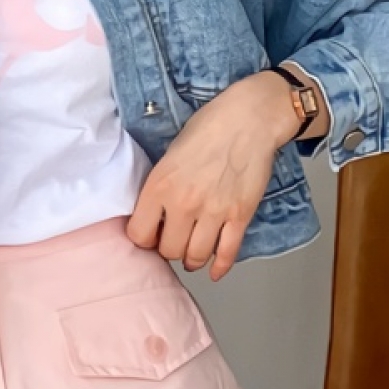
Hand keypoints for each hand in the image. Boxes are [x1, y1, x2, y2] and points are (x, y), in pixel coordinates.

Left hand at [127, 68, 319, 281]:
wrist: (249, 118)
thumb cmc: (208, 129)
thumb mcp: (169, 156)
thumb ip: (160, 188)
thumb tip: (154, 218)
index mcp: (160, 186)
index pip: (138, 235)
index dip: (144, 240)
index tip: (151, 235)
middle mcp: (184, 203)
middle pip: (168, 251)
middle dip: (170, 250)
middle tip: (175, 241)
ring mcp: (214, 211)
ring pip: (195, 257)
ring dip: (192, 259)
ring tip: (192, 253)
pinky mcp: (240, 215)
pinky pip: (227, 253)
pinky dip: (220, 267)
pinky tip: (214, 271)